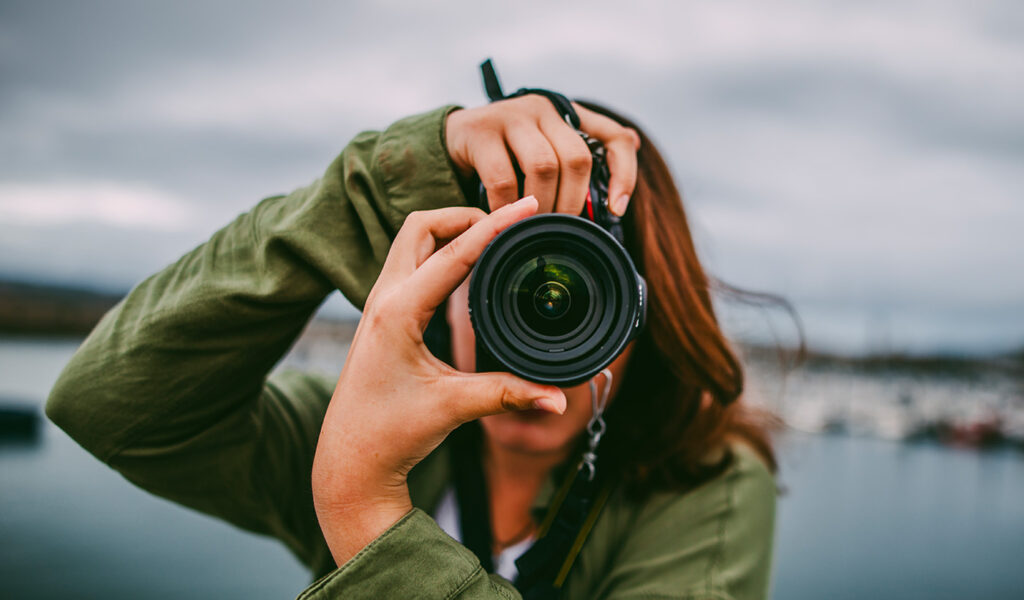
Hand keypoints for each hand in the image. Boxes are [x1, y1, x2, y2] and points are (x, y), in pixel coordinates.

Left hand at [311, 196, 566, 565]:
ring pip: (412, 241)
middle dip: (465, 215)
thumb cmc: (389, 433)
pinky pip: (411, 264)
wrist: (350, 460)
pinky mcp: (382, 316)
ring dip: (450, 230)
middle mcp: (384, 299)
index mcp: (398, 312)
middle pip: (423, 226)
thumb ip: (509, 395)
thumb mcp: (453, 408)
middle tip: (507, 221)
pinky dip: (440, 252)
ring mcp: (378, 305)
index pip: (455, 252)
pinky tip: (466, 266)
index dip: (496, 225)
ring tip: (492, 236)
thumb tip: (560, 398)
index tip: (527, 206)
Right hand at [445, 95, 640, 215]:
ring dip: (541, 206)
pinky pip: (503, 178)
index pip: (614, 137)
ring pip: (543, 166)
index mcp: (568, 115)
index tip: (616, 210)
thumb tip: (631, 157)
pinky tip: (505, 221)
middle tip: (559, 228)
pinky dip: (507, 208)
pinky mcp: (481, 131)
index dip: (625, 174)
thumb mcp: (546, 152)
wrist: (454, 139)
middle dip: (572, 202)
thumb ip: (580, 159)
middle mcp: (544, 109)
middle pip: (576, 158)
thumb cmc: (509, 153)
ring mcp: (512, 115)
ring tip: (532, 227)